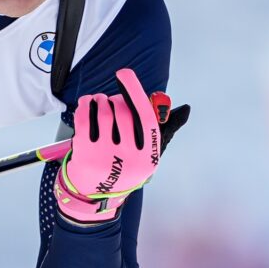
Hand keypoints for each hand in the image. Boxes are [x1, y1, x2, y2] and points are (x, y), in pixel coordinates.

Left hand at [55, 68, 189, 222]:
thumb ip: (164, 130)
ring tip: (99, 103)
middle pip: (122, 110)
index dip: (135, 91)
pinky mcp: (84, 153)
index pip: (145, 116)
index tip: (124, 73)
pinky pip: (84, 117)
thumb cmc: (125, 166)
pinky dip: (85, 105)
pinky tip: (87, 104)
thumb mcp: (147, 154)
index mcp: (148, 155)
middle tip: (112, 101)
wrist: (93, 194)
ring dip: (100, 101)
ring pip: (103, 111)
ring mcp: (105, 155)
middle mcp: (128, 157)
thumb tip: (185, 109)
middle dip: (116, 100)